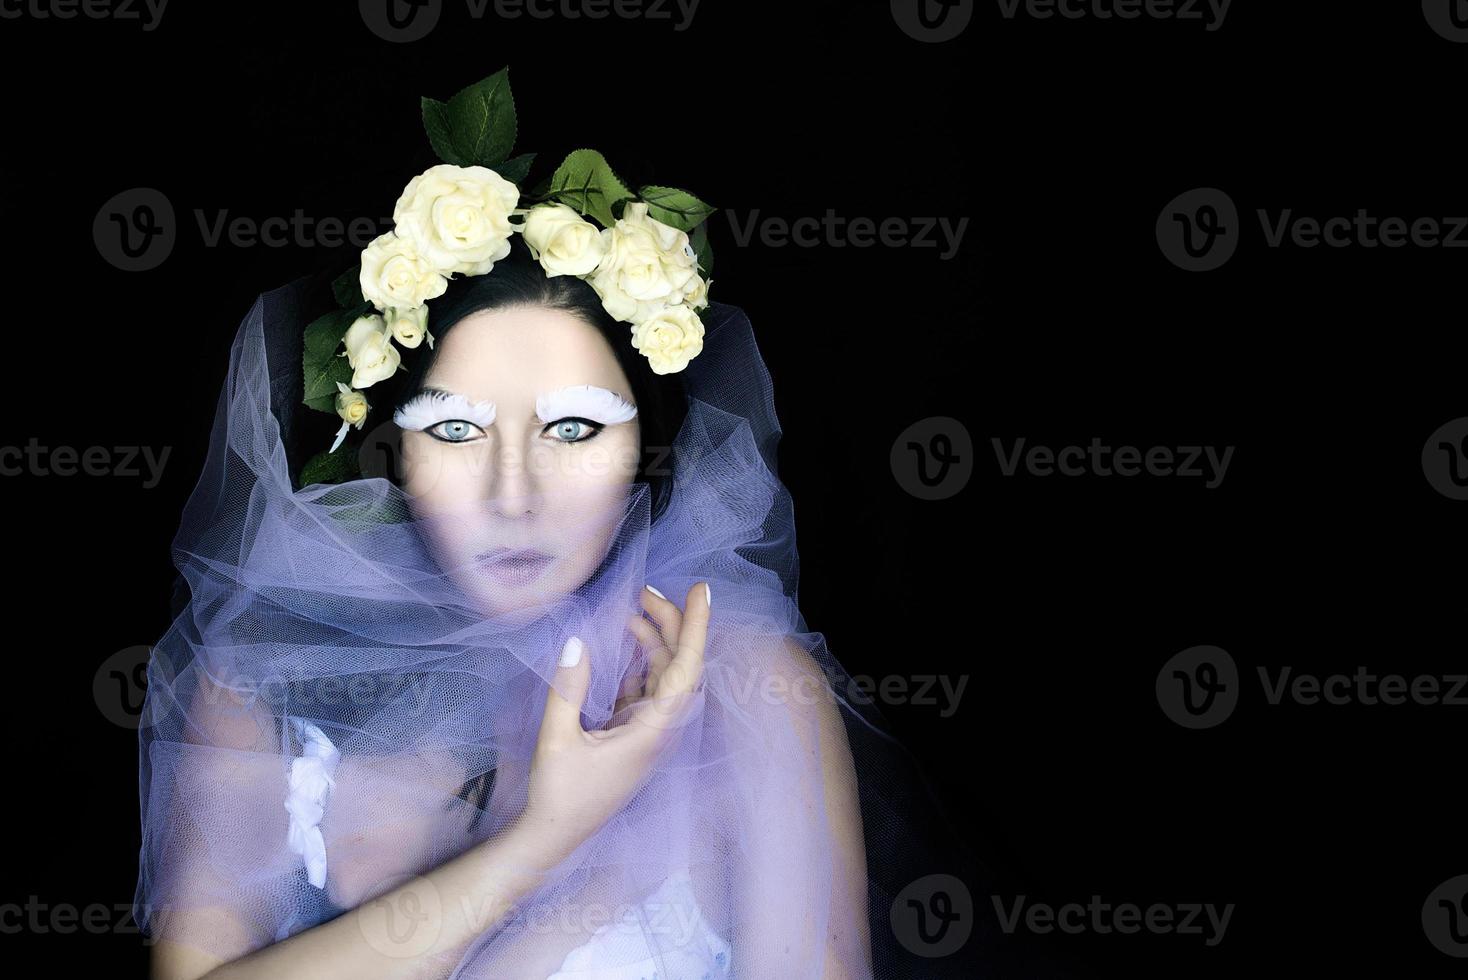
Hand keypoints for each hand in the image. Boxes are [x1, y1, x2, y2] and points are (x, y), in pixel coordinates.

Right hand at [514, 581, 710, 861]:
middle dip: (670, 624)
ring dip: (654, 641)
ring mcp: (649, 733)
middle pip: (679, 667)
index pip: (686, 669)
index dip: (696, 627)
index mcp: (654, 731)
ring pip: (664, 676)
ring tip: (635, 608)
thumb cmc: (559, 793)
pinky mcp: (634, 735)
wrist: (555, 835)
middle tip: (647, 591)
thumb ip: (568, 688)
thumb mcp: (557, 738)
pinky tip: (627, 641)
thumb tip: (577, 641)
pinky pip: (647, 689)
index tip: (700, 590)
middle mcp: (660, 730)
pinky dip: (641, 662)